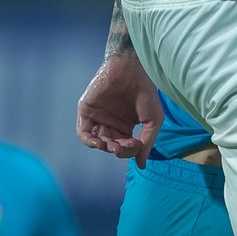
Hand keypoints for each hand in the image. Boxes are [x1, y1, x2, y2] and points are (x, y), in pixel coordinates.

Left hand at [77, 49, 163, 167]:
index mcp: (125, 127)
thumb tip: (141, 166)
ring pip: (96, 141)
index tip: (137, 143)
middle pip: (111, 145)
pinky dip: (89, 140)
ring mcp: (98, 117)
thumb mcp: (153, 121)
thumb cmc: (146, 92)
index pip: (125, 147)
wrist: (132, 69)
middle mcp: (111, 123)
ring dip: (103, 147)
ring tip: (110, 146)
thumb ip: (147, 144)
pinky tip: (98, 142)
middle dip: (116, 150)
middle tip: (121, 147)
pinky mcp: (86, 110)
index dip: (130, 150)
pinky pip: (83, 132)